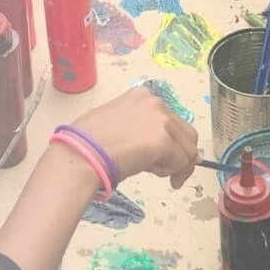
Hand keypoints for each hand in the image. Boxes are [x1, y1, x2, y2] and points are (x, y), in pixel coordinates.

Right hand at [72, 85, 199, 189]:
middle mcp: (155, 103)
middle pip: (186, 133)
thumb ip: (140, 129)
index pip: (170, 119)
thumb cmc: (88, 144)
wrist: (81, 155)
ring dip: (178, 165)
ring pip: (188, 149)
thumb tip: (160, 148)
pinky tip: (154, 174)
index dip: (171, 140)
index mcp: (142, 95)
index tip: (164, 155)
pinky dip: (173, 172)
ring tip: (158, 174)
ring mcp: (161, 121)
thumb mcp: (117, 123)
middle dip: (182, 155)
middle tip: (172, 174)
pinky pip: (181, 162)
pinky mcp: (163, 141)